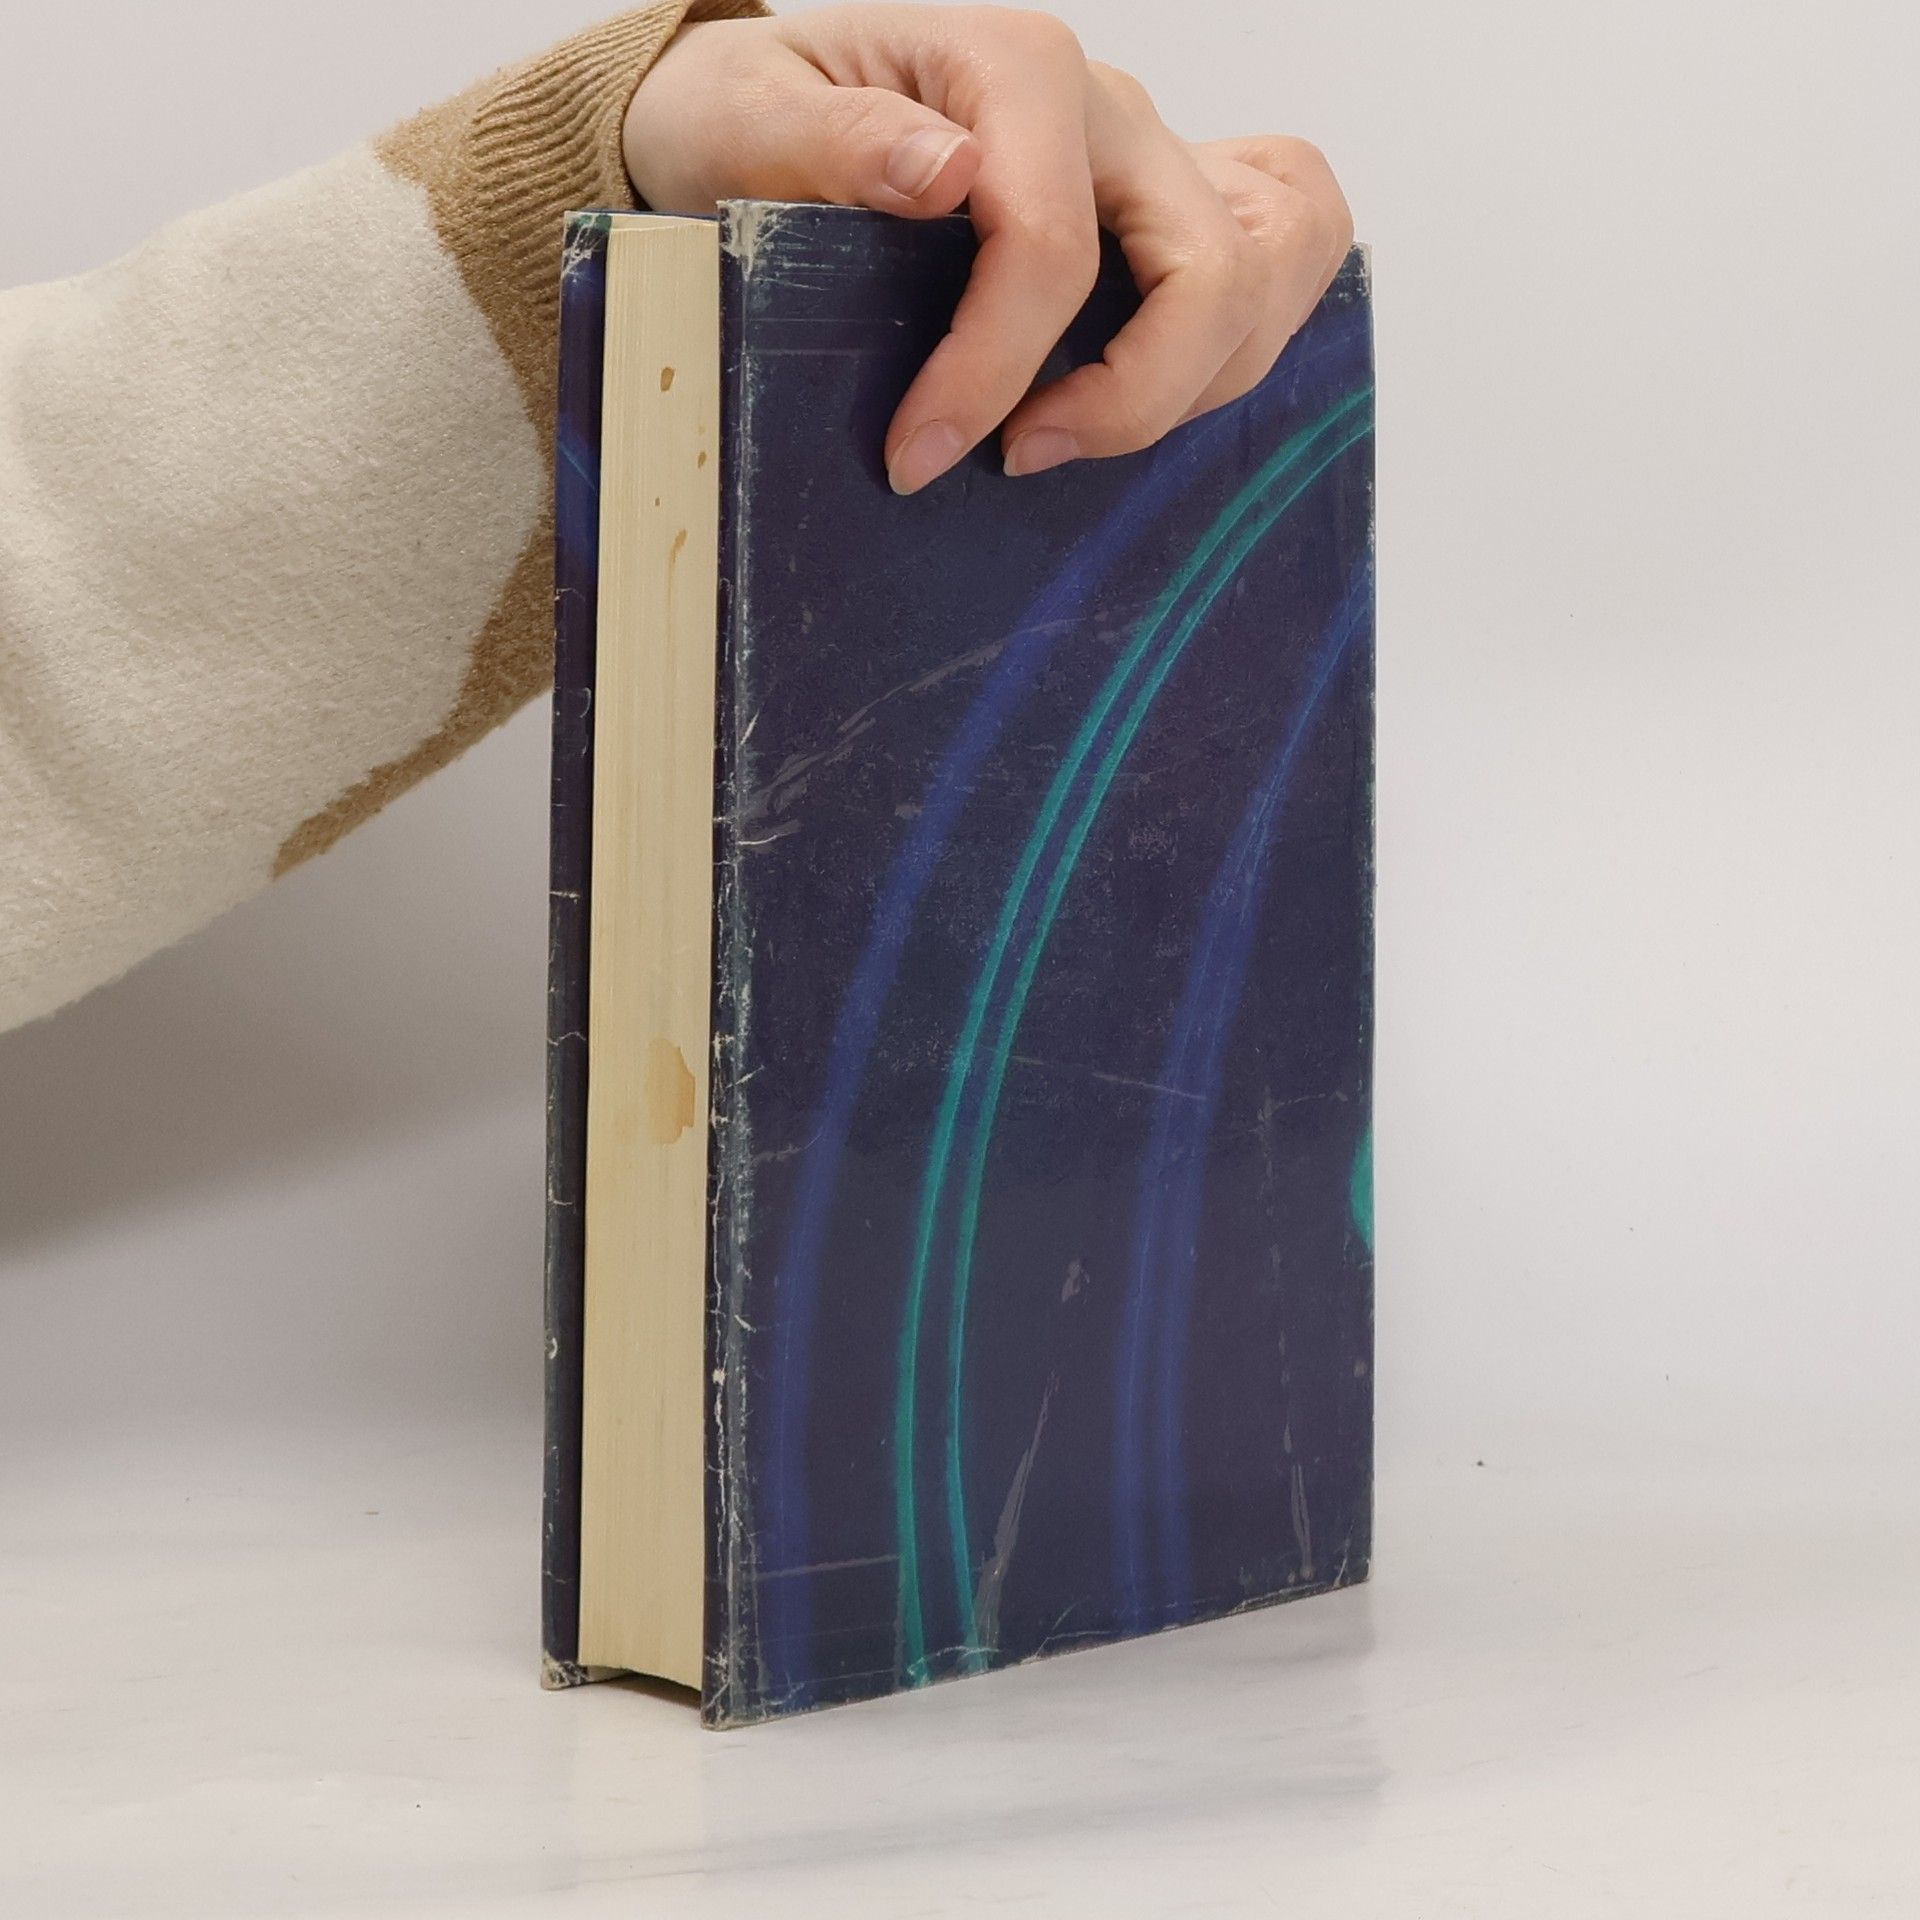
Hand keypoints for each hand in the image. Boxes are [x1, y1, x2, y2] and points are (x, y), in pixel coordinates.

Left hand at [622, 5, 1353, 493]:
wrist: (765, 111)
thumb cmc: (748, 116)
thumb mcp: (744, 113)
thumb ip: (836, 138)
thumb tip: (946, 174)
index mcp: (1015, 69)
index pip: (1053, 246)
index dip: (993, 372)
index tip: (916, 457)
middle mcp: (1108, 109)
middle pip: (1207, 272)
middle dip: (1128, 398)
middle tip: (1013, 460)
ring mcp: (1152, 160)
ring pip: (1266, 272)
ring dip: (1192, 385)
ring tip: (1067, 437)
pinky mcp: (1165, 209)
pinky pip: (1282, 248)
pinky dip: (1250, 328)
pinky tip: (1162, 385)